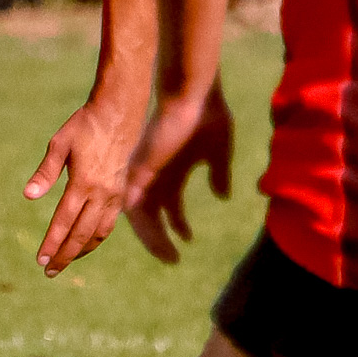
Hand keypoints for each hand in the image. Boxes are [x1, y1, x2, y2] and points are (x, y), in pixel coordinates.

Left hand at [24, 100, 138, 276]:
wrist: (118, 115)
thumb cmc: (83, 127)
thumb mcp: (59, 144)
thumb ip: (44, 173)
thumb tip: (28, 196)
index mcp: (83, 183)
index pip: (64, 222)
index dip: (52, 243)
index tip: (41, 260)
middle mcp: (101, 194)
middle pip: (81, 234)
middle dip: (65, 255)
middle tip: (49, 271)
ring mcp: (114, 195)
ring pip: (98, 233)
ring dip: (81, 250)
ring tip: (65, 261)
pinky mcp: (121, 193)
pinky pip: (109, 223)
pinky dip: (96, 238)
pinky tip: (85, 243)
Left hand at [124, 85, 232, 262]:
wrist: (193, 97)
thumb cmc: (208, 117)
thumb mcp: (218, 153)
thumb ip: (218, 175)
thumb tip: (222, 196)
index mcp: (171, 171)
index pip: (168, 206)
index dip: (176, 225)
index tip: (186, 241)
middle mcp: (154, 175)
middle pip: (152, 215)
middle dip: (161, 237)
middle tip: (172, 259)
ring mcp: (144, 174)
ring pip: (141, 216)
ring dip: (153, 238)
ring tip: (169, 256)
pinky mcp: (138, 172)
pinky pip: (135, 207)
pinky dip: (144, 227)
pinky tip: (158, 242)